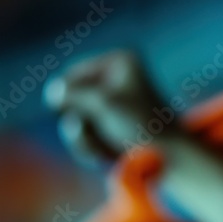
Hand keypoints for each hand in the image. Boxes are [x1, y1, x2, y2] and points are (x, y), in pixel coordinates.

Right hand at [45, 50, 177, 164]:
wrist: (170, 160)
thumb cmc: (143, 126)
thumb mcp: (104, 103)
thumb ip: (72, 94)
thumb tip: (53, 92)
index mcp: (120, 61)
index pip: (73, 77)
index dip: (77, 98)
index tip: (109, 111)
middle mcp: (115, 78)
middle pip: (71, 98)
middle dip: (82, 120)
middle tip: (110, 130)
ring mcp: (111, 104)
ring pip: (73, 119)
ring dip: (85, 137)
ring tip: (111, 143)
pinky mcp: (111, 127)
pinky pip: (82, 135)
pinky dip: (90, 146)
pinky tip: (110, 154)